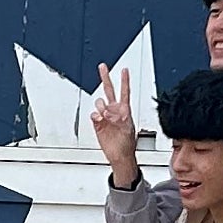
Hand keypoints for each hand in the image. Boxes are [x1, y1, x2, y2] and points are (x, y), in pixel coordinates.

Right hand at [90, 62, 141, 185]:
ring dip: (101, 106)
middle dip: (105, 78)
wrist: (119, 155)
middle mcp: (114, 111)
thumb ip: (119, 118)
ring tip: (105, 115)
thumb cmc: (127, 143)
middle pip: (109, 91)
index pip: (125, 92)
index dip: (124, 81)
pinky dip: (95, 116)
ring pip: (100, 103)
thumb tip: (110, 111)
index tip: (124, 70)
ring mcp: (106, 117)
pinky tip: (99, 120)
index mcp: (125, 110)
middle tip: (103, 67)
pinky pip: (93, 115)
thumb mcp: (128, 128)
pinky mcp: (98, 124)